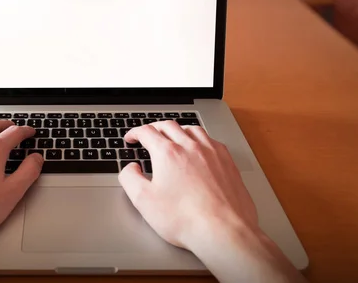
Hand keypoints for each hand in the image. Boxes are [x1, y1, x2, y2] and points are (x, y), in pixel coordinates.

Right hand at [118, 121, 257, 250]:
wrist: (224, 231)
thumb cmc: (186, 219)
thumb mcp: (144, 201)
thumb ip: (130, 179)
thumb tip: (130, 168)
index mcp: (168, 153)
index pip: (147, 132)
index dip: (135, 132)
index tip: (132, 138)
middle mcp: (190, 147)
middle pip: (169, 126)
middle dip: (154, 128)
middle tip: (148, 135)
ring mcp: (211, 152)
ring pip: (191, 129)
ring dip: (177, 130)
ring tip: (173, 137)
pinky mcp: (227, 161)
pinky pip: (211, 140)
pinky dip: (199, 139)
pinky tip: (199, 148)